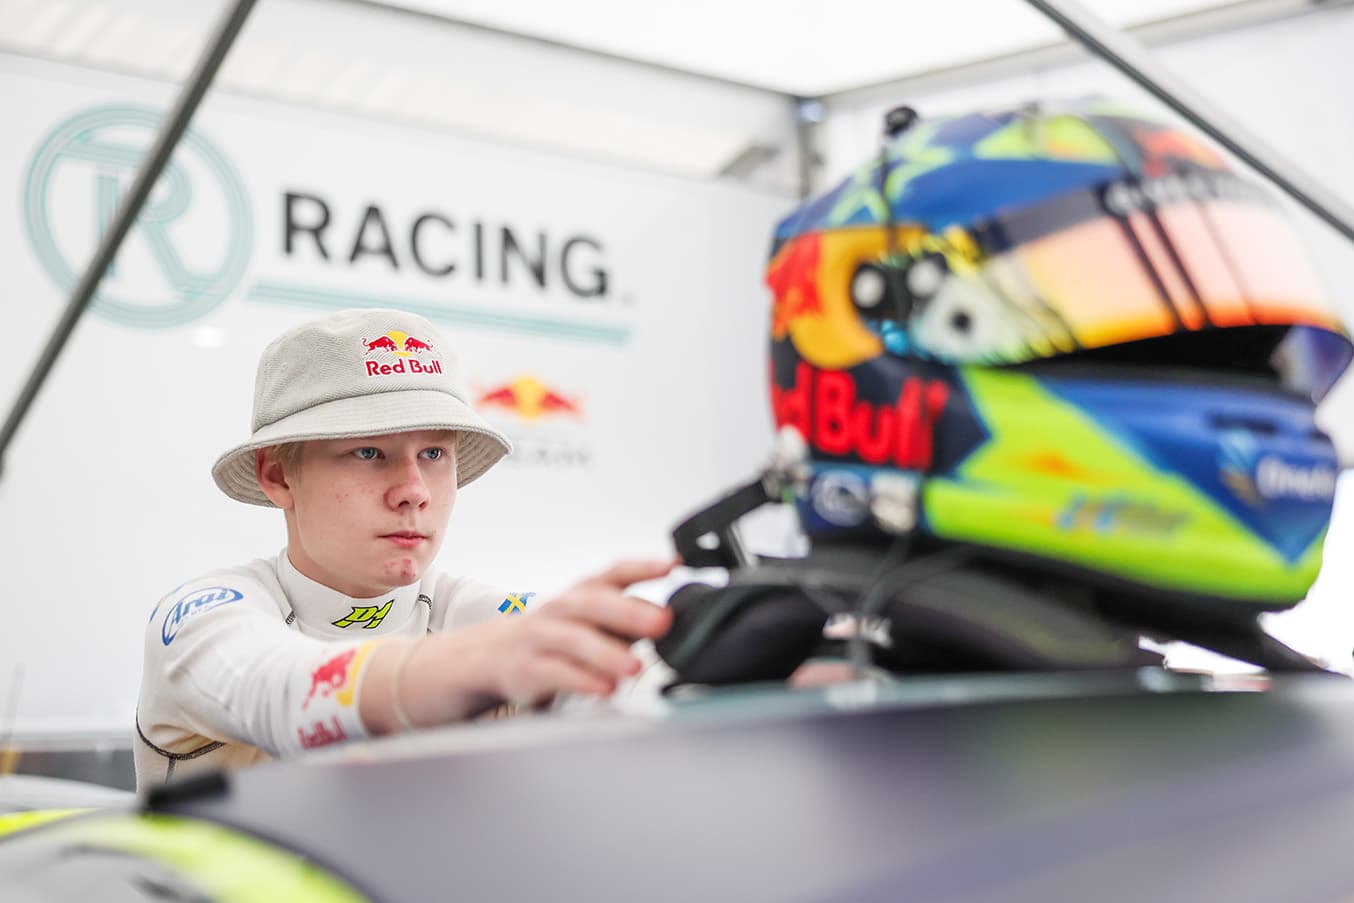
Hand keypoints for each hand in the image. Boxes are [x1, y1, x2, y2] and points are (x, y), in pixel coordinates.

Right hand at [361, 559, 675, 731]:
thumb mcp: (577, 633)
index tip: (673, 564)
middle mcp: (554, 612)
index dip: (640, 568)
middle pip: (590, 602)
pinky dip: (577, 680)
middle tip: (663, 621)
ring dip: (604, 652)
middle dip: (628, 610)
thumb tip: (664, 623)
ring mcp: (532, 640)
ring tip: (635, 668)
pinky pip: (548, 674)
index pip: (609, 575)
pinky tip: (602, 690)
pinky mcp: (516, 671)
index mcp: (574, 599)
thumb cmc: (533, 647)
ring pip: (569, 639)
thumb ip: (617, 628)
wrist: (464, 665)